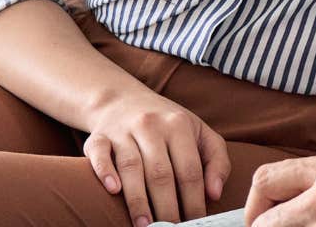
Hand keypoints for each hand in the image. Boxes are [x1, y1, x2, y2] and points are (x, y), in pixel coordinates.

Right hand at [83, 88, 230, 225]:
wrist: (123, 99)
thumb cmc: (167, 124)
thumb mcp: (199, 132)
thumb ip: (216, 160)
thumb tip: (215, 194)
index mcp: (179, 125)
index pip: (189, 170)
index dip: (193, 200)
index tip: (195, 221)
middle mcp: (151, 126)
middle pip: (160, 173)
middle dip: (167, 207)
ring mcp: (123, 130)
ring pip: (131, 167)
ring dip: (138, 200)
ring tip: (145, 225)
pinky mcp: (98, 136)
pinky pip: (99, 153)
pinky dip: (104, 171)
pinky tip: (113, 190)